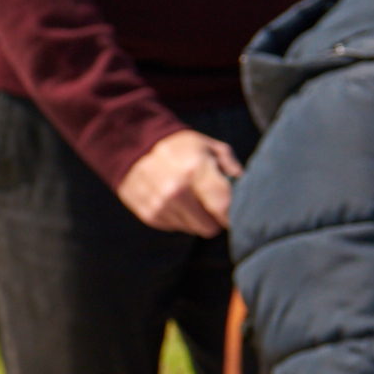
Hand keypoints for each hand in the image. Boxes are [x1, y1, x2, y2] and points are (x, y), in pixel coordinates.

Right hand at [116, 130, 242, 236]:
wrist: (132, 144)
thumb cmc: (176, 146)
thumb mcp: (205, 145)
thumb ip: (228, 163)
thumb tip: (241, 181)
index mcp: (196, 170)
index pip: (223, 208)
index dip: (232, 215)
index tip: (232, 213)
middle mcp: (177, 191)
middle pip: (208, 227)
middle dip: (213, 219)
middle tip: (209, 205)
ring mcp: (161, 204)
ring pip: (192, 229)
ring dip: (194, 218)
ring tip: (188, 198)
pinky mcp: (148, 214)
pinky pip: (174, 227)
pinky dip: (177, 217)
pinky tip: (172, 200)